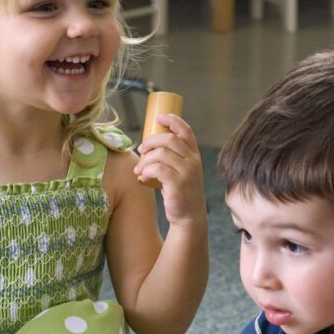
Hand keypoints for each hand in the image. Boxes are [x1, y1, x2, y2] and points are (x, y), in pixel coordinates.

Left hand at [133, 113, 206, 228]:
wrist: (189, 215)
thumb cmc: (180, 190)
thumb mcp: (182, 170)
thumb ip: (172, 157)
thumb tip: (147, 144)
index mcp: (194, 154)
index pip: (185, 130)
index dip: (171, 120)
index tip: (158, 118)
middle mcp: (193, 160)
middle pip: (169, 139)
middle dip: (150, 141)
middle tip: (141, 150)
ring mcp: (187, 172)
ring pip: (161, 154)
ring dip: (145, 160)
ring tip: (139, 169)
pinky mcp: (178, 184)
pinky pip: (158, 169)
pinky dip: (146, 170)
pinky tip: (142, 177)